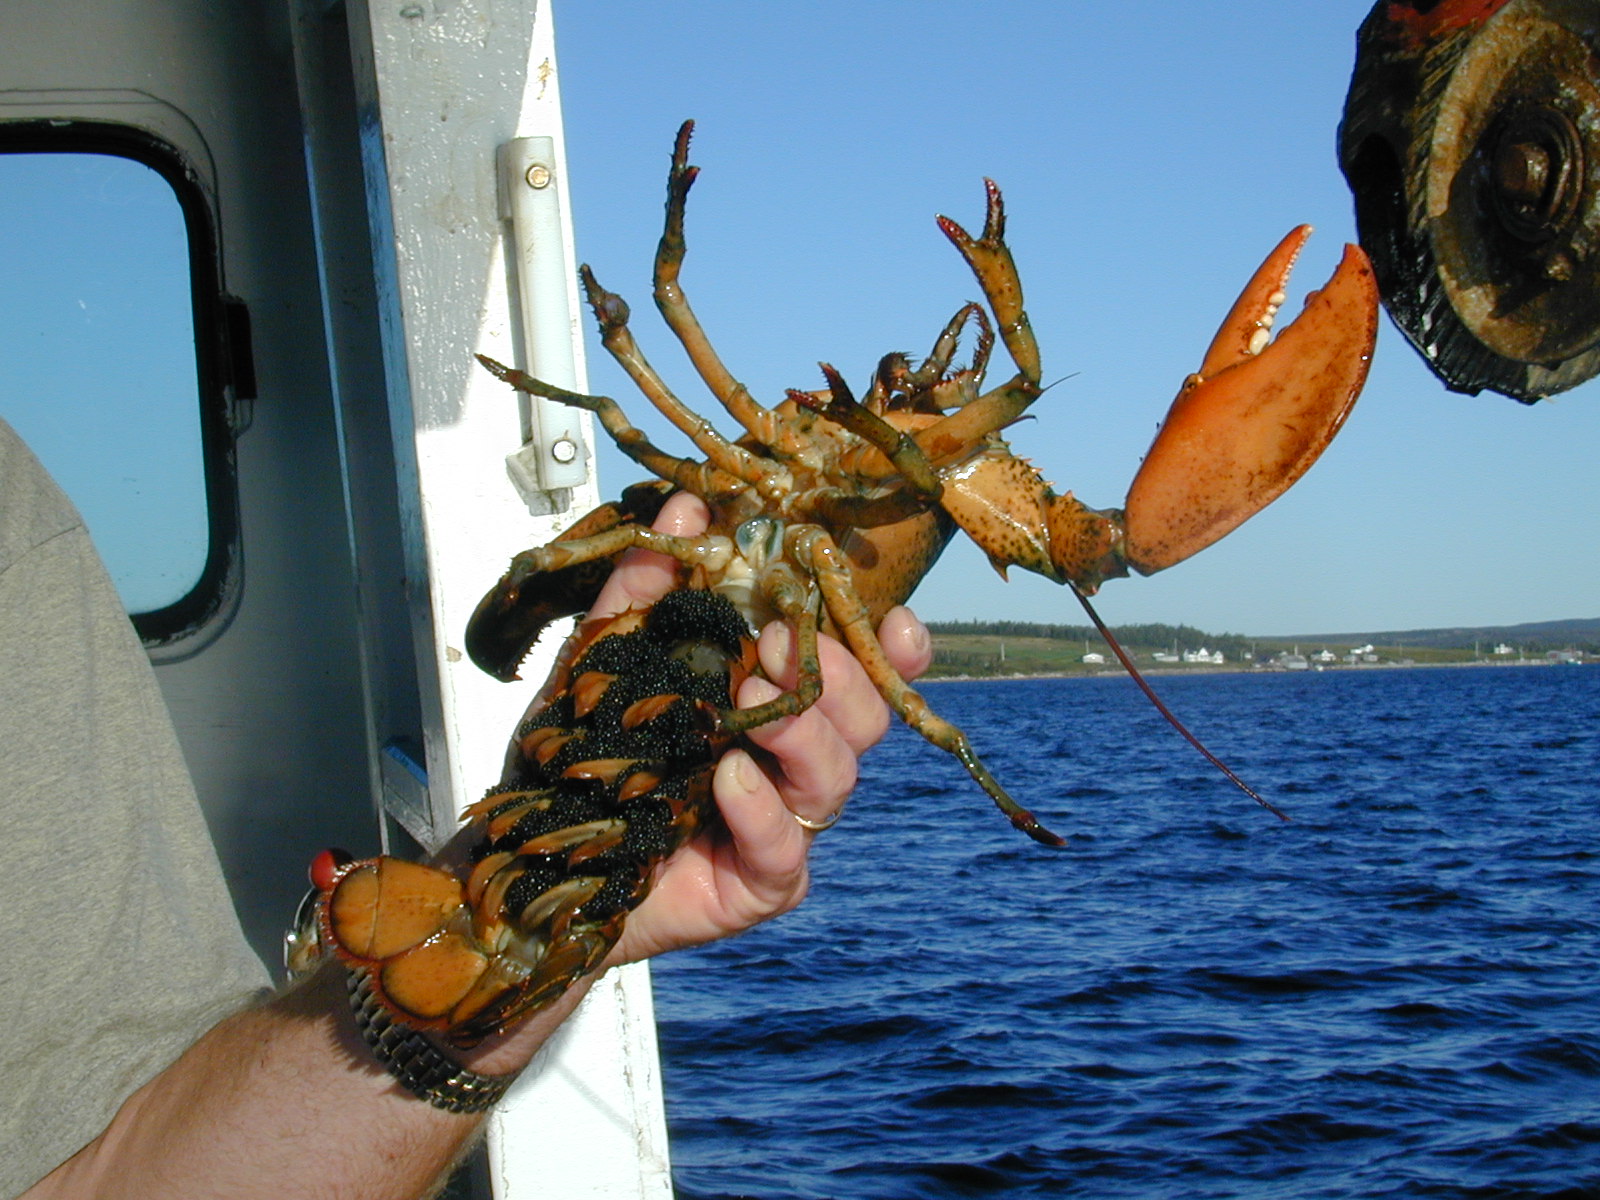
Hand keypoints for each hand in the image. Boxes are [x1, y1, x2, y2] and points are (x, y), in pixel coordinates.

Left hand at [577, 492, 931, 964]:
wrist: (540, 851)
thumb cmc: (587, 750)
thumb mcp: (610, 654)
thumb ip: (649, 585)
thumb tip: (686, 507)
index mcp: (778, 698)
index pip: (862, 669)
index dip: (895, 649)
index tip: (895, 620)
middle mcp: (794, 758)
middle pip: (867, 719)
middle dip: (841, 677)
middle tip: (787, 643)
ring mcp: (785, 823)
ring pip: (838, 778)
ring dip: (802, 732)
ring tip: (746, 699)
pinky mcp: (760, 883)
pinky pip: (786, 852)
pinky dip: (762, 812)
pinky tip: (729, 778)